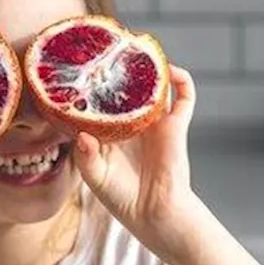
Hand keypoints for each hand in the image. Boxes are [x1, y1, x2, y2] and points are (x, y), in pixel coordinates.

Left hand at [73, 65, 209, 264]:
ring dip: (150, 67)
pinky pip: (184, 97)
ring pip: (154, 85)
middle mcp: (132, 122)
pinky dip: (181, 80)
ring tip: (138, 50)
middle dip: (119, 68)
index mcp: (110, 132)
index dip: (91, 84)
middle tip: (108, 49)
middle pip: (126, 86)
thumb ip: (86, 158)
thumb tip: (83, 136)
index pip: (99, 100)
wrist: (155, 215)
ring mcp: (155, 122)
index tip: (79, 67)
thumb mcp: (96, 179)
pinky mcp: (176, 126)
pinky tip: (169, 69)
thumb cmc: (124, 200)